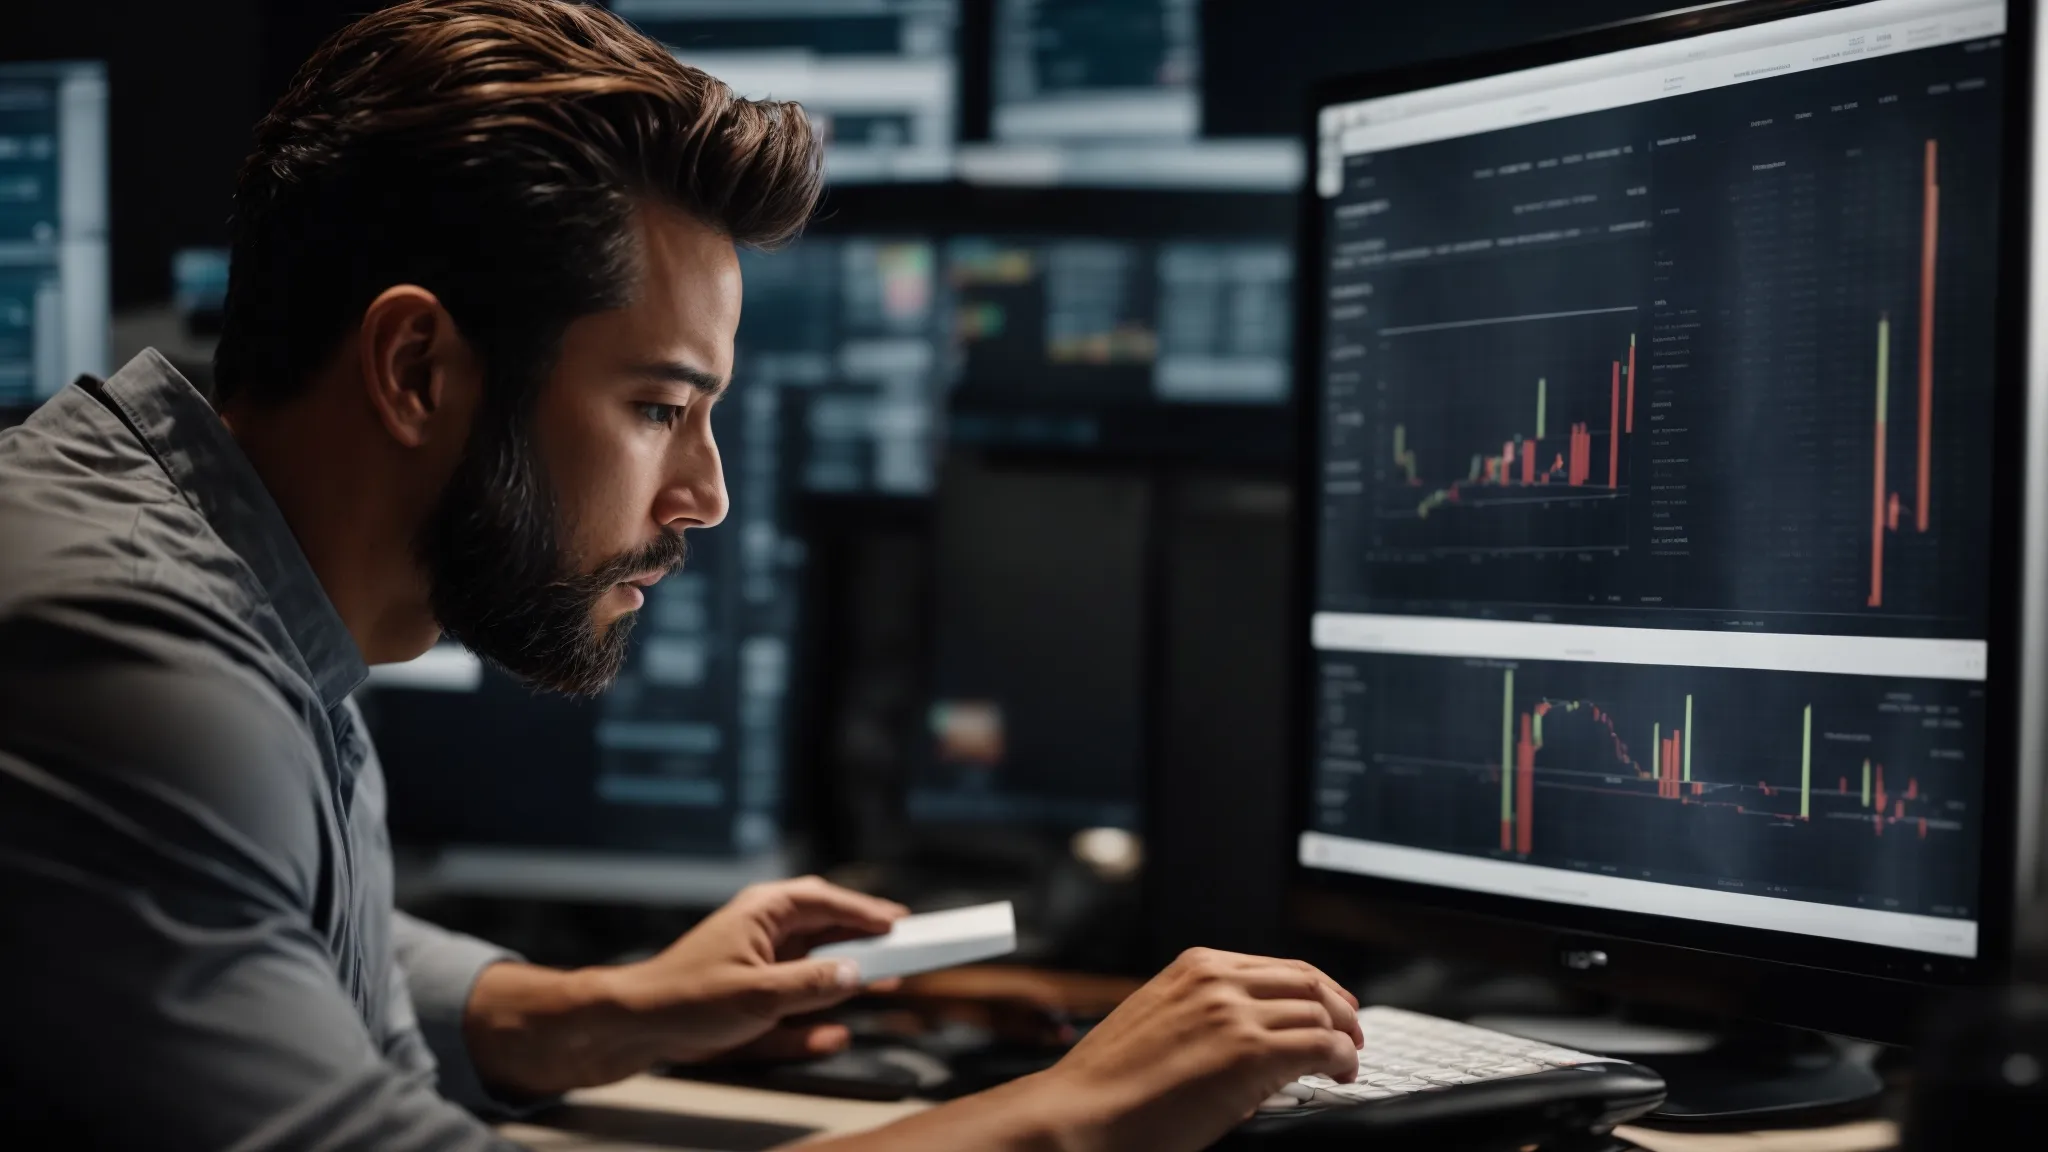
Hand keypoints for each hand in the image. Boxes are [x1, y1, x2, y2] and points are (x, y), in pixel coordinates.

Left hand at [463, 876, 905, 1095]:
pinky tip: (834, 1035)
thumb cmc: (682, 999)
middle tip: (905, 950)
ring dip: (846, 979)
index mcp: (763, 913)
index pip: (826, 901)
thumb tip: (857, 974)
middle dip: (864, 942)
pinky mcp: (745, 998)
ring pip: (813, 968)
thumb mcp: (758, 995)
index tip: (901, 923)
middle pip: (825, 930)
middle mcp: (761, 932)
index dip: (867, 911)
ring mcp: (754, 966)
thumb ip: (813, 985)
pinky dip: (813, 1019)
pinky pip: (792, 1005)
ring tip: (886, 984)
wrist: (629, 1030)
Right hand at [1026, 948, 1362, 1151]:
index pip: (1275, 966)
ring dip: (1343, 1037)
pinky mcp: (1251, 1055)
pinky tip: (1338, 1075)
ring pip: (1319, 1012)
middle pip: (1306, 981)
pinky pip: (1321, 1047)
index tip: (1330, 1005)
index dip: (1314, 987)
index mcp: (1194, 967)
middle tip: (1352, 1034)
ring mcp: (1236, 1015)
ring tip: (1346, 1061)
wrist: (1079, 1114)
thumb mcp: (1153, 1022)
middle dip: (1338, 1007)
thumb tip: (1241, 1036)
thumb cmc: (1105, 1085)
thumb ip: (1198, 1015)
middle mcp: (1217, 981)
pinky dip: (1341, 1059)